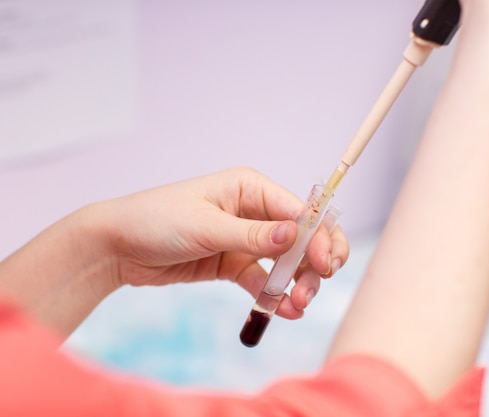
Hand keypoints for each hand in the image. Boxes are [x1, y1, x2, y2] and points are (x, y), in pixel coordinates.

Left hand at [100, 167, 348, 318]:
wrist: (117, 247)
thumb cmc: (156, 220)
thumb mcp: (205, 226)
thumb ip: (252, 235)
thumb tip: (296, 236)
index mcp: (250, 188)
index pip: (299, 211)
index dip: (319, 237)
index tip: (325, 264)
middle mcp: (254, 211)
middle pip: (301, 238)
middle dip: (313, 264)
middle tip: (311, 291)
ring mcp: (245, 239)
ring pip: (287, 262)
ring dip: (298, 283)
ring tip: (298, 305)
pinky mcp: (233, 264)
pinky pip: (263, 281)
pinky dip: (276, 295)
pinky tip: (285, 311)